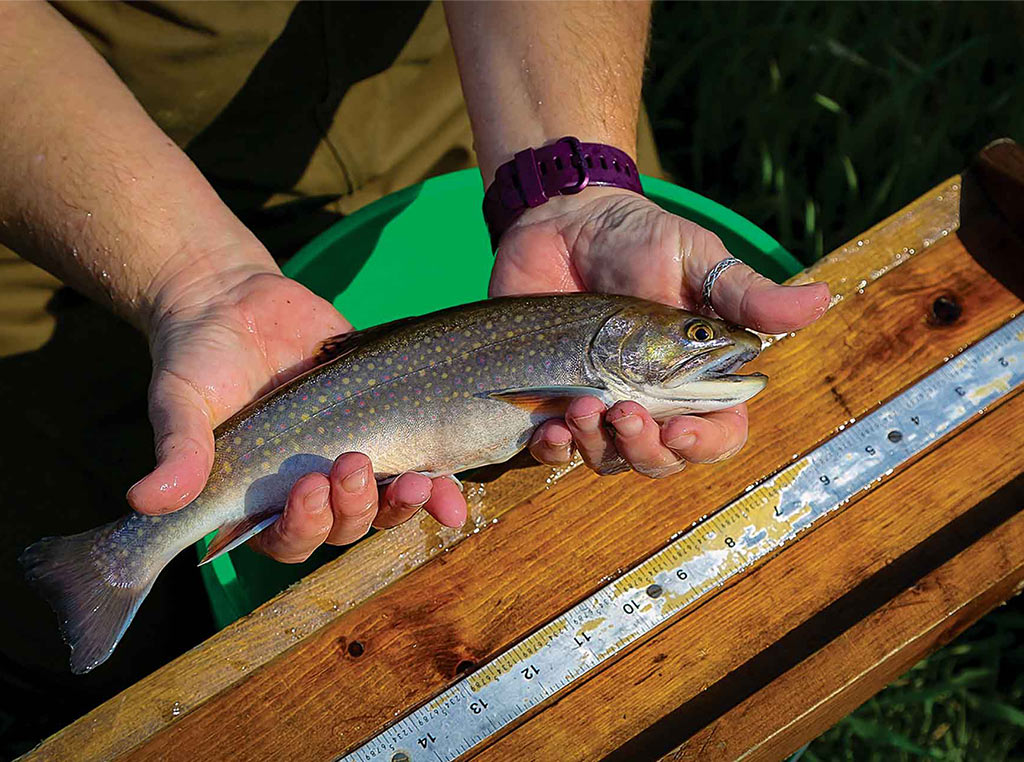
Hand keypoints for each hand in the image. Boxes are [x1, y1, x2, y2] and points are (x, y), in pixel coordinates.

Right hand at [127, 258, 466, 561]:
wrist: (235, 303)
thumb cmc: (199, 359)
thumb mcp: (180, 400)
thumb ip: (178, 450)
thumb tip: (146, 501)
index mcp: (258, 501)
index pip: (285, 540)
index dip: (303, 526)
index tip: (307, 487)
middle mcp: (308, 491)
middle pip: (343, 528)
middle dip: (354, 507)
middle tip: (353, 464)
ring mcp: (350, 459)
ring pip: (384, 507)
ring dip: (403, 503)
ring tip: (418, 483)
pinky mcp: (386, 426)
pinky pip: (418, 466)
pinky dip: (439, 486)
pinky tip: (455, 491)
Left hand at [491, 186, 830, 477]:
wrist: (564, 222)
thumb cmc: (638, 239)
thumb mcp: (696, 258)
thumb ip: (746, 293)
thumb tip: (819, 300)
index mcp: (697, 377)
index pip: (718, 432)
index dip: (705, 443)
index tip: (682, 428)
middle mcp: (652, 401)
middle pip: (661, 459)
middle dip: (645, 448)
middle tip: (624, 409)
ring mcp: (600, 405)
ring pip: (609, 460)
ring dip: (599, 446)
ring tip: (583, 405)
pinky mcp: (552, 401)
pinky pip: (554, 450)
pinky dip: (553, 450)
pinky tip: (549, 427)